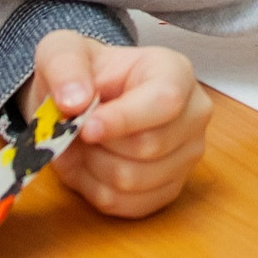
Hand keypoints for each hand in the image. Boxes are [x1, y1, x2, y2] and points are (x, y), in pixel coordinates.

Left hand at [24, 33, 211, 219]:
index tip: (86, 127)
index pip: (165, 102)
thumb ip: (64, 67)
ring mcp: (188, 154)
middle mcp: (194, 114)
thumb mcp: (63, 52)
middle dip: (99, 145)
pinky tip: (91, 167)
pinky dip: (97, 191)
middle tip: (76, 131)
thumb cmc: (84, 73)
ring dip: (93, 168)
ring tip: (83, 146)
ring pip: (134, 181)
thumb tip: (74, 101)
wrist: (86, 99)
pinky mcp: (171, 188)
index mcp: (176, 72)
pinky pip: (129, 205)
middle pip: (148, 147)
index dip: (123, 120)